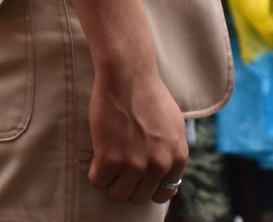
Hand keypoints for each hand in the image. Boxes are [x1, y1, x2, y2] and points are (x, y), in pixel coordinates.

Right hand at [86, 57, 187, 203]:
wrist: (127, 74)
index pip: (163, 194)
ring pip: (117, 194)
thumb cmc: (148, 95)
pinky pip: (97, 182)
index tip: (137, 175)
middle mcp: (159, 165)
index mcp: (177, 158)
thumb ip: (173, 156)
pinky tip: (99, 153)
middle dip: (128, 183)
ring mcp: (134, 164)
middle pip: (138, 197)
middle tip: (120, 162)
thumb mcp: (173, 127)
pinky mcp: (110, 159)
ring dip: (111, 180)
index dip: (147, 185)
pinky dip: (95, 172)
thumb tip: (173, 190)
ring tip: (109, 158)